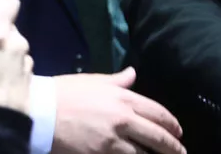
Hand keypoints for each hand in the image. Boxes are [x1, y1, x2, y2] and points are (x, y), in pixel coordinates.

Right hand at [52, 67, 184, 153]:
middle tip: (181, 153)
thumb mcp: (92, 81)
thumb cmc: (64, 93)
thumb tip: (133, 74)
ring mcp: (113, 141)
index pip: (157, 113)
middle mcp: (123, 119)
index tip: (178, 133)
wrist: (40, 112)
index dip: (172, 124)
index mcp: (123, 98)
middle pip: (157, 137)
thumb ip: (117, 80)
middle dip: (172, 148)